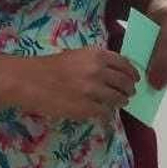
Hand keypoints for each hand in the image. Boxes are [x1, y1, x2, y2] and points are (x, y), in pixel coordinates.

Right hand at [23, 47, 138, 120]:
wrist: (30, 81)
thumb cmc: (50, 66)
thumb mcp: (78, 55)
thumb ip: (97, 61)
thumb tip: (116, 72)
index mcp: (96, 55)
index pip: (124, 64)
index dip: (132, 72)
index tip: (135, 78)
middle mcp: (98, 71)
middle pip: (124, 82)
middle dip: (129, 89)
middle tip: (130, 93)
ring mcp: (93, 91)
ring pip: (117, 99)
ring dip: (121, 101)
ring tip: (120, 102)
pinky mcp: (85, 108)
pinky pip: (104, 112)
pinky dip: (106, 112)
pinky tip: (104, 111)